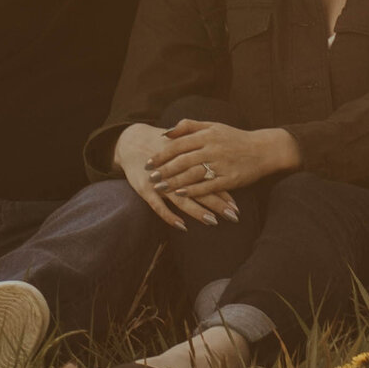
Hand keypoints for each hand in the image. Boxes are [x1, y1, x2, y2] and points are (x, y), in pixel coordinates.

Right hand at [115, 123, 234, 230]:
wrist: (132, 141)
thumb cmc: (162, 148)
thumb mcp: (181, 148)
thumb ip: (199, 159)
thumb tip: (223, 173)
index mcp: (187, 161)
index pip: (209, 179)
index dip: (224, 193)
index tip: (237, 207)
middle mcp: (176, 172)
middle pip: (200, 190)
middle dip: (217, 204)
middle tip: (233, 216)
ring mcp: (160, 182)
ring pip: (182, 199)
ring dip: (198, 211)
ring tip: (213, 222)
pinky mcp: (145, 189)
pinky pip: (158, 206)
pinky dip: (169, 216)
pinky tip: (182, 226)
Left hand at [148, 118, 295, 208]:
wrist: (263, 150)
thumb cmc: (235, 138)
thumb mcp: (213, 126)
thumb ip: (189, 126)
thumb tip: (165, 132)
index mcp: (207, 135)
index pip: (179, 144)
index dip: (162, 154)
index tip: (148, 162)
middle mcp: (213, 149)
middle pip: (183, 161)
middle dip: (165, 170)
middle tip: (150, 178)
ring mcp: (221, 164)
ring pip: (193, 174)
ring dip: (174, 183)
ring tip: (160, 189)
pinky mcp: (230, 179)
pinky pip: (208, 186)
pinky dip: (193, 191)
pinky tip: (180, 196)